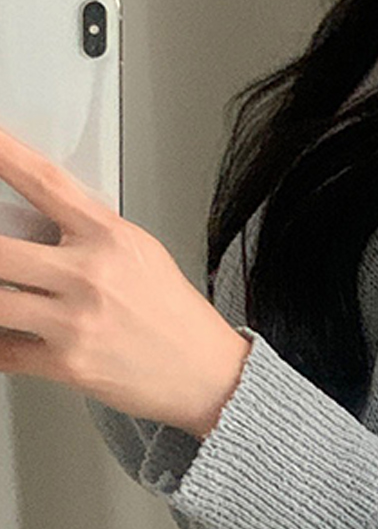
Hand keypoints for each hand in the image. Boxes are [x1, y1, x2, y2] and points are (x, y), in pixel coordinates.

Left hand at [0, 124, 252, 436]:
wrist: (206, 373)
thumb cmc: (178, 318)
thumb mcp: (145, 255)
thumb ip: (93, 235)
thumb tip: (40, 221)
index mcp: (111, 239)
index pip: (43, 183)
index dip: (2, 155)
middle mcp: (91, 276)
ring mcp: (76, 321)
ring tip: (11, 299)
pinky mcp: (68, 364)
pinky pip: (4, 351)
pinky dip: (2, 345)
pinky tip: (14, 338)